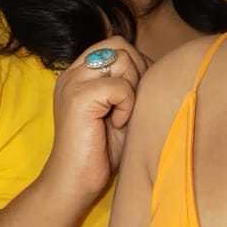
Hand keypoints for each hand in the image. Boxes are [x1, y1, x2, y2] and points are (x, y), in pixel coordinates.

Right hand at [40, 37, 148, 215]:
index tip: (136, 95)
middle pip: (120, 45)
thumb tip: (154, 64)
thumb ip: (128, 83)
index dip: (136, 63)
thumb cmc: (100, 151)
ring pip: (122, 60)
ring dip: (132, 88)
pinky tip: (117, 125)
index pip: (115, 43)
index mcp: (79, 73)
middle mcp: (73, 72)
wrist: (74, 183)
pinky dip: (127, 106)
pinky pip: (120, 86)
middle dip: (137, 71)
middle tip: (131, 104)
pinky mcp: (79, 97)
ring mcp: (73, 82)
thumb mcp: (118, 108)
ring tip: (122, 114)